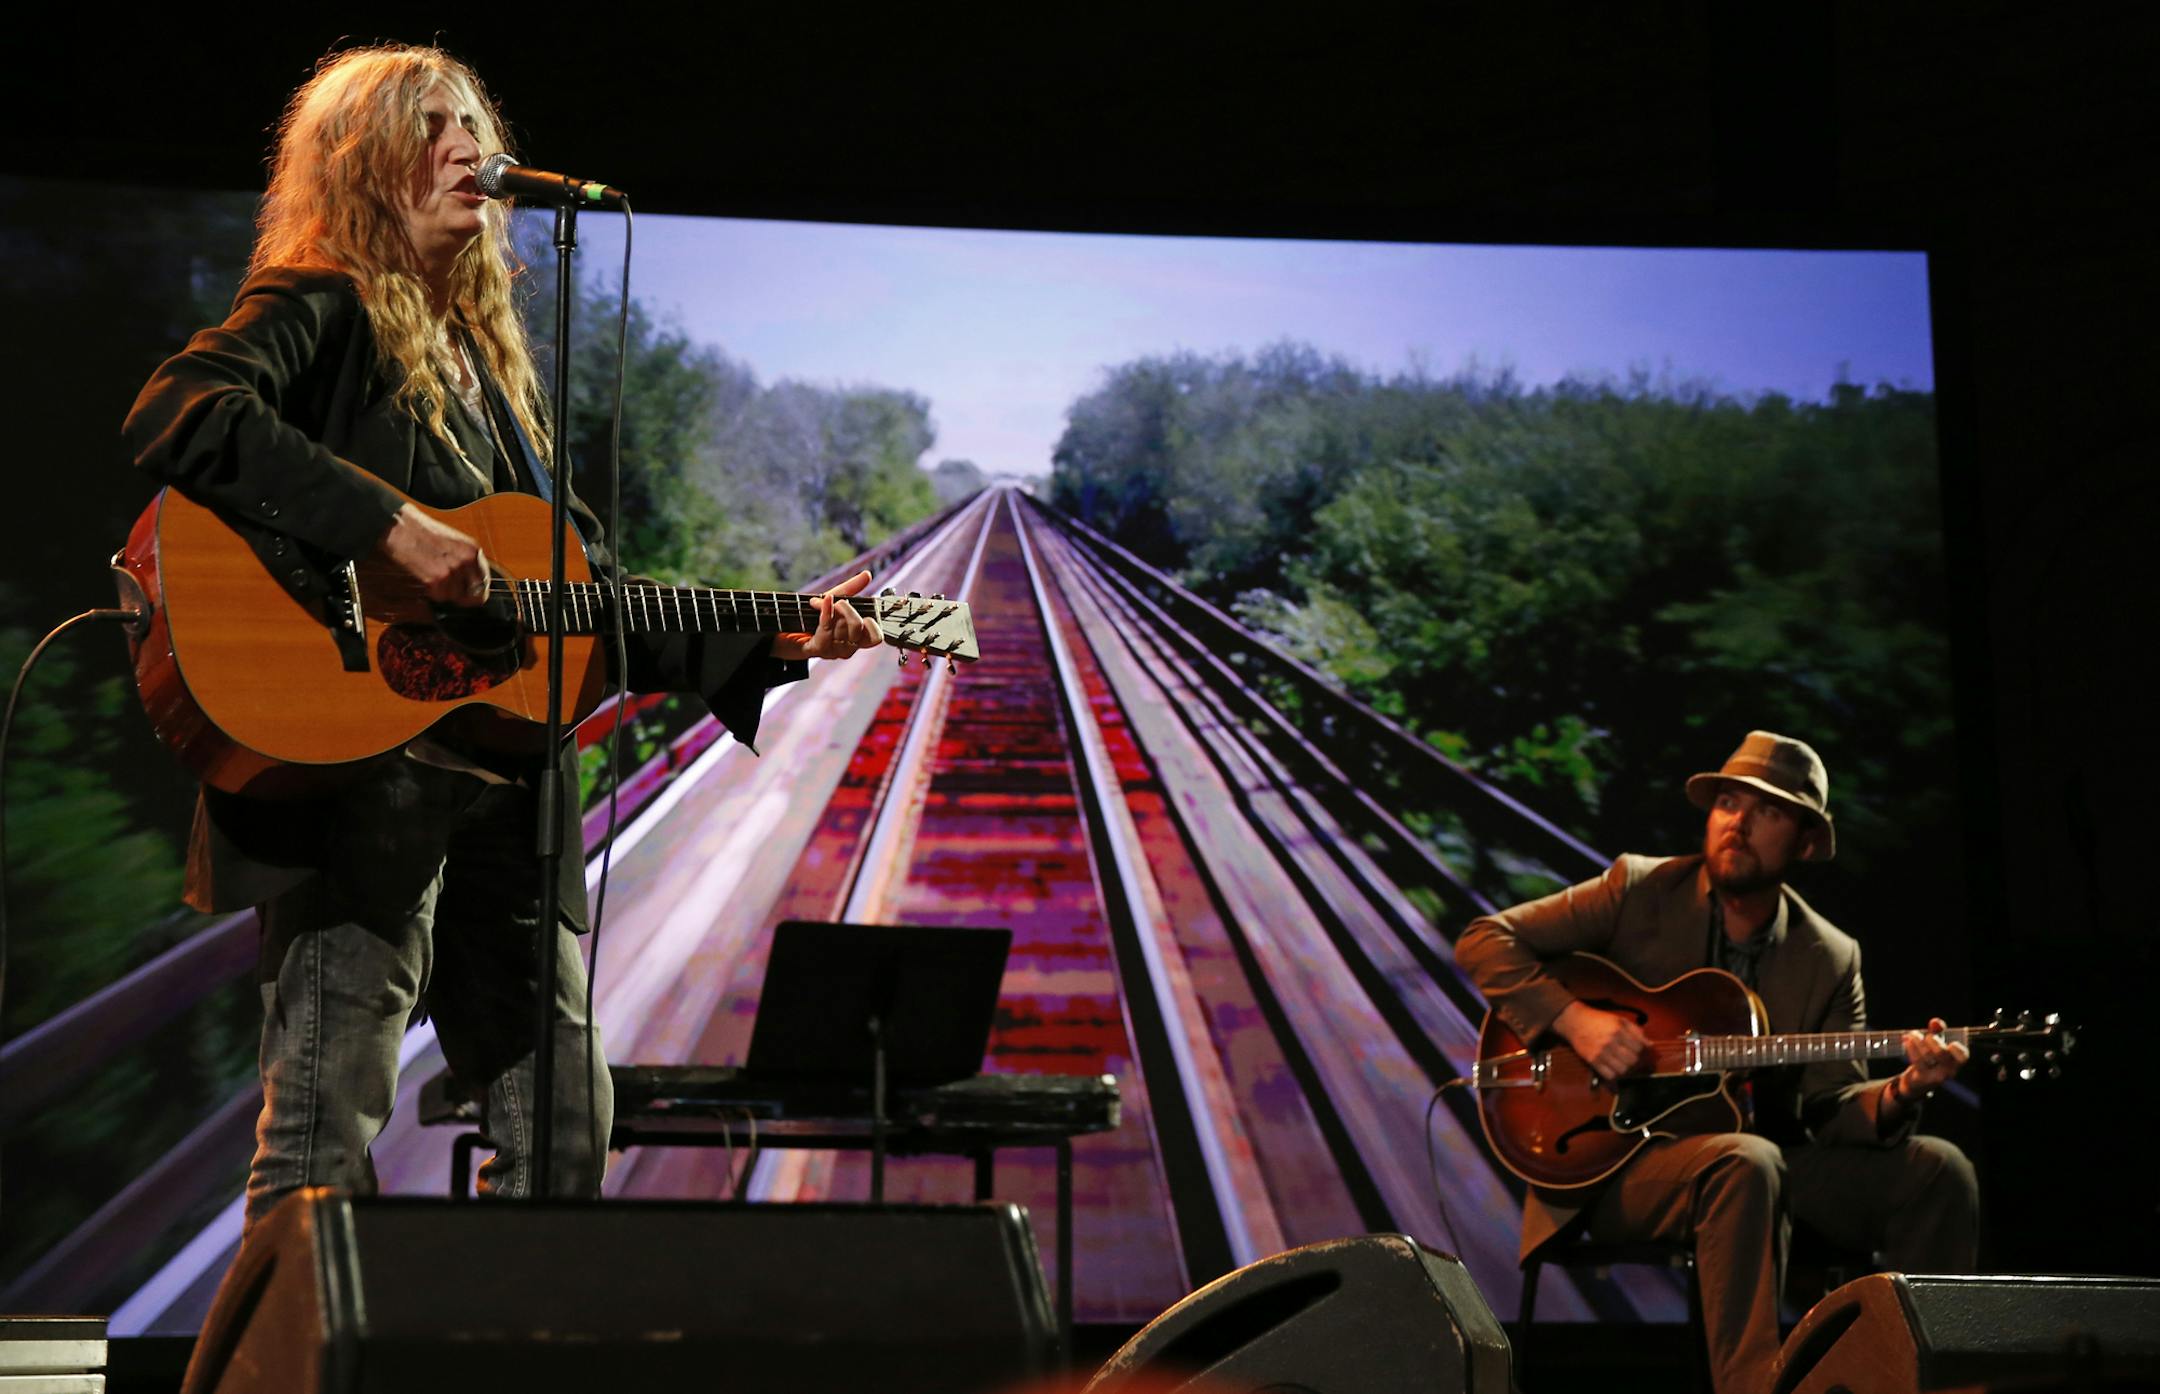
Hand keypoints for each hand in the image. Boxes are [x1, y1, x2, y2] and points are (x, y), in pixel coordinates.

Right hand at [376, 503, 490, 606]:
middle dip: (463, 597)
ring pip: (455, 597)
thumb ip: (466, 559)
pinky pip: (439, 597)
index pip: (485, 581)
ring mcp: (452, 571)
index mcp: (473, 550)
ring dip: (444, 592)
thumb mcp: (454, 541)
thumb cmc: (423, 532)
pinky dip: (431, 592)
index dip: (477, 590)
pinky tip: (425, 577)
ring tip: (433, 575)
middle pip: (475, 596)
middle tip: (451, 591)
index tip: (470, 593)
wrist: (402, 527)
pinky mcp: (436, 579)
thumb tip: (472, 580)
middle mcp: (467, 561)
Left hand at [771, 570, 883, 661]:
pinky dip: (825, 612)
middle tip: (837, 601)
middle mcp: (847, 648)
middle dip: (847, 608)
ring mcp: (832, 652)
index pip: (875, 638)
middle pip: (858, 628)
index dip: (874, 625)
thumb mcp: (833, 598)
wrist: (781, 625)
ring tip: (820, 602)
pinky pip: (826, 630)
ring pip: (842, 629)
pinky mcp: (816, 650)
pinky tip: (822, 601)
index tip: (864, 612)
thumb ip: (850, 588)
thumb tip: (867, 574)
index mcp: (855, 638)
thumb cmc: (809, 615)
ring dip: (831, 610)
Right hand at [1554, 1001, 1647, 1080]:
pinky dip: (1617, 1077)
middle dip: (1640, 1064)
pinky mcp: (1592, 1061)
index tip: (1650, 1057)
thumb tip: (1651, 1046)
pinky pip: (1609, 1075)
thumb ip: (1636, 1031)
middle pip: (1633, 1061)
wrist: (1575, 1022)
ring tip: (1630, 1068)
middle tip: (1642, 1065)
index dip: (1647, 1054)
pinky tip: (1618, 1072)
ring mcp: (1601, 1053)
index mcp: (1619, 1030)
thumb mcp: (1620, 1020)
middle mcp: (1610, 1042)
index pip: (1639, 1048)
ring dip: (1630, 1072)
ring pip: (1623, 1070)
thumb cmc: (1599, 1020)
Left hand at [1896, 1016, 1968, 1096]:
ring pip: (1926, 1056)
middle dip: (1932, 1040)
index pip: (1962, 1056)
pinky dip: (1911, 1048)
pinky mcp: (1922, 1078)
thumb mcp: (1935, 1044)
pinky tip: (1907, 1041)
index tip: (1950, 1042)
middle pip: (1942, 1053)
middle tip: (1927, 1036)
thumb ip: (1937, 1031)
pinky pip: (1916, 1061)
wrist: (1916, 1082)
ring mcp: (1935, 1076)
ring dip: (1918, 1041)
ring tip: (1912, 1035)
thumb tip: (1935, 1022)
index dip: (1957, 1047)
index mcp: (1955, 1063)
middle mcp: (1948, 1071)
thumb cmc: (1929, 1060)